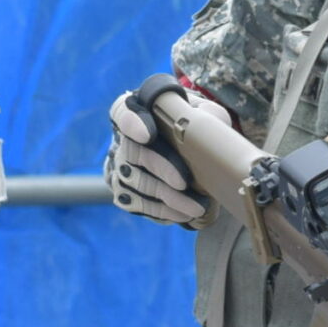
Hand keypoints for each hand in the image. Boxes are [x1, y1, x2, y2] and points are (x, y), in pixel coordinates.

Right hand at [105, 88, 219, 227]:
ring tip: (196, 207)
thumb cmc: (192, 125)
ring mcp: (120, 169)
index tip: (146, 134)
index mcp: (135, 112)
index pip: (123, 112)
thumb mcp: (202, 112)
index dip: (131, 123)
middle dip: (160, 169)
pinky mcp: (125, 193)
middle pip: (133, 154)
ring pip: (137, 185)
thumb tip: (208, 125)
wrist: (184, 151)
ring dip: (167, 198)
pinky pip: (138, 205)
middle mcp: (121, 140)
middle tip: (184, 183)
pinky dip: (163, 212)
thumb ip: (206, 113)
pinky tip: (185, 215)